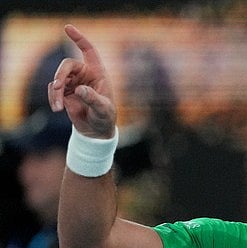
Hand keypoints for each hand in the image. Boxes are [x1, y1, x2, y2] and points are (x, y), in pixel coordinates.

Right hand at [48, 24, 116, 138]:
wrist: (96, 130)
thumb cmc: (105, 117)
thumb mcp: (103, 109)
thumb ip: (93, 99)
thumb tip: (79, 89)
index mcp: (98, 72)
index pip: (88, 51)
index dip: (79, 38)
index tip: (67, 28)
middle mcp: (84, 74)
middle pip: (67, 65)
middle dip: (60, 75)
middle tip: (56, 87)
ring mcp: (72, 82)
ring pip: (57, 79)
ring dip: (55, 92)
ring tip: (58, 107)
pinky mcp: (63, 92)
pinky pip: (53, 90)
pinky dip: (53, 98)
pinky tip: (58, 109)